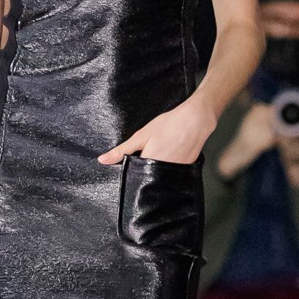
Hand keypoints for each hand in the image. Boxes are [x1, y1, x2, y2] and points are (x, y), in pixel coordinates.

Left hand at [97, 95, 216, 166]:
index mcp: (148, 165)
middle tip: (150, 153)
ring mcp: (175, 173)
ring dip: (157, 169)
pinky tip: (172, 153)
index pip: (134, 177)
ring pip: (161, 177)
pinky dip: (169, 167)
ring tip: (163, 152)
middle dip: (145, 171)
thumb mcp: (141, 136)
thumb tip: (102, 160)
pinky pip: (172, 174)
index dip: (131, 173)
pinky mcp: (185, 170)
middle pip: (148, 178)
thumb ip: (122, 150)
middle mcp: (162, 173)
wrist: (196, 120)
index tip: (131, 166)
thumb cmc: (168, 125)